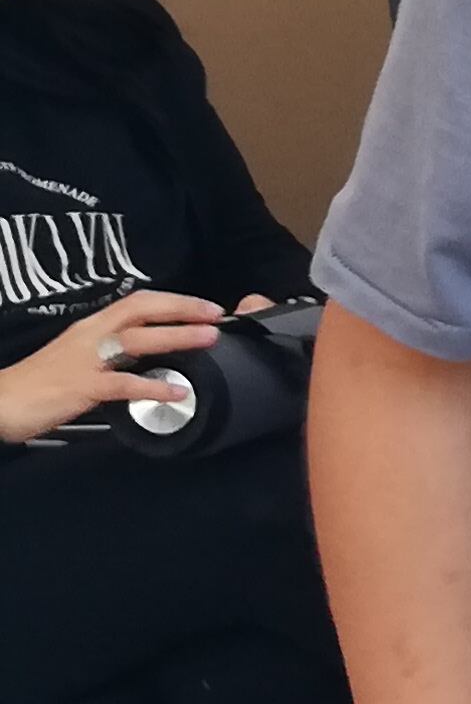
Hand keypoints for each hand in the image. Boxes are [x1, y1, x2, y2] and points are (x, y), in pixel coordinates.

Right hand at [0, 291, 222, 446]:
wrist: (1, 401)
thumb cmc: (41, 383)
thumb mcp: (81, 358)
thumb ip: (113, 353)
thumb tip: (152, 355)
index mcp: (91, 328)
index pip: (137, 302)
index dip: (174, 301)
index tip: (205, 306)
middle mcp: (90, 337)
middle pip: (141, 311)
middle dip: (182, 309)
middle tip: (216, 315)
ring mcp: (85, 361)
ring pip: (137, 340)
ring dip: (177, 337)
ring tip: (209, 339)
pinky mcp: (80, 387)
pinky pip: (122, 384)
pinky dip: (152, 386)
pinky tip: (176, 391)